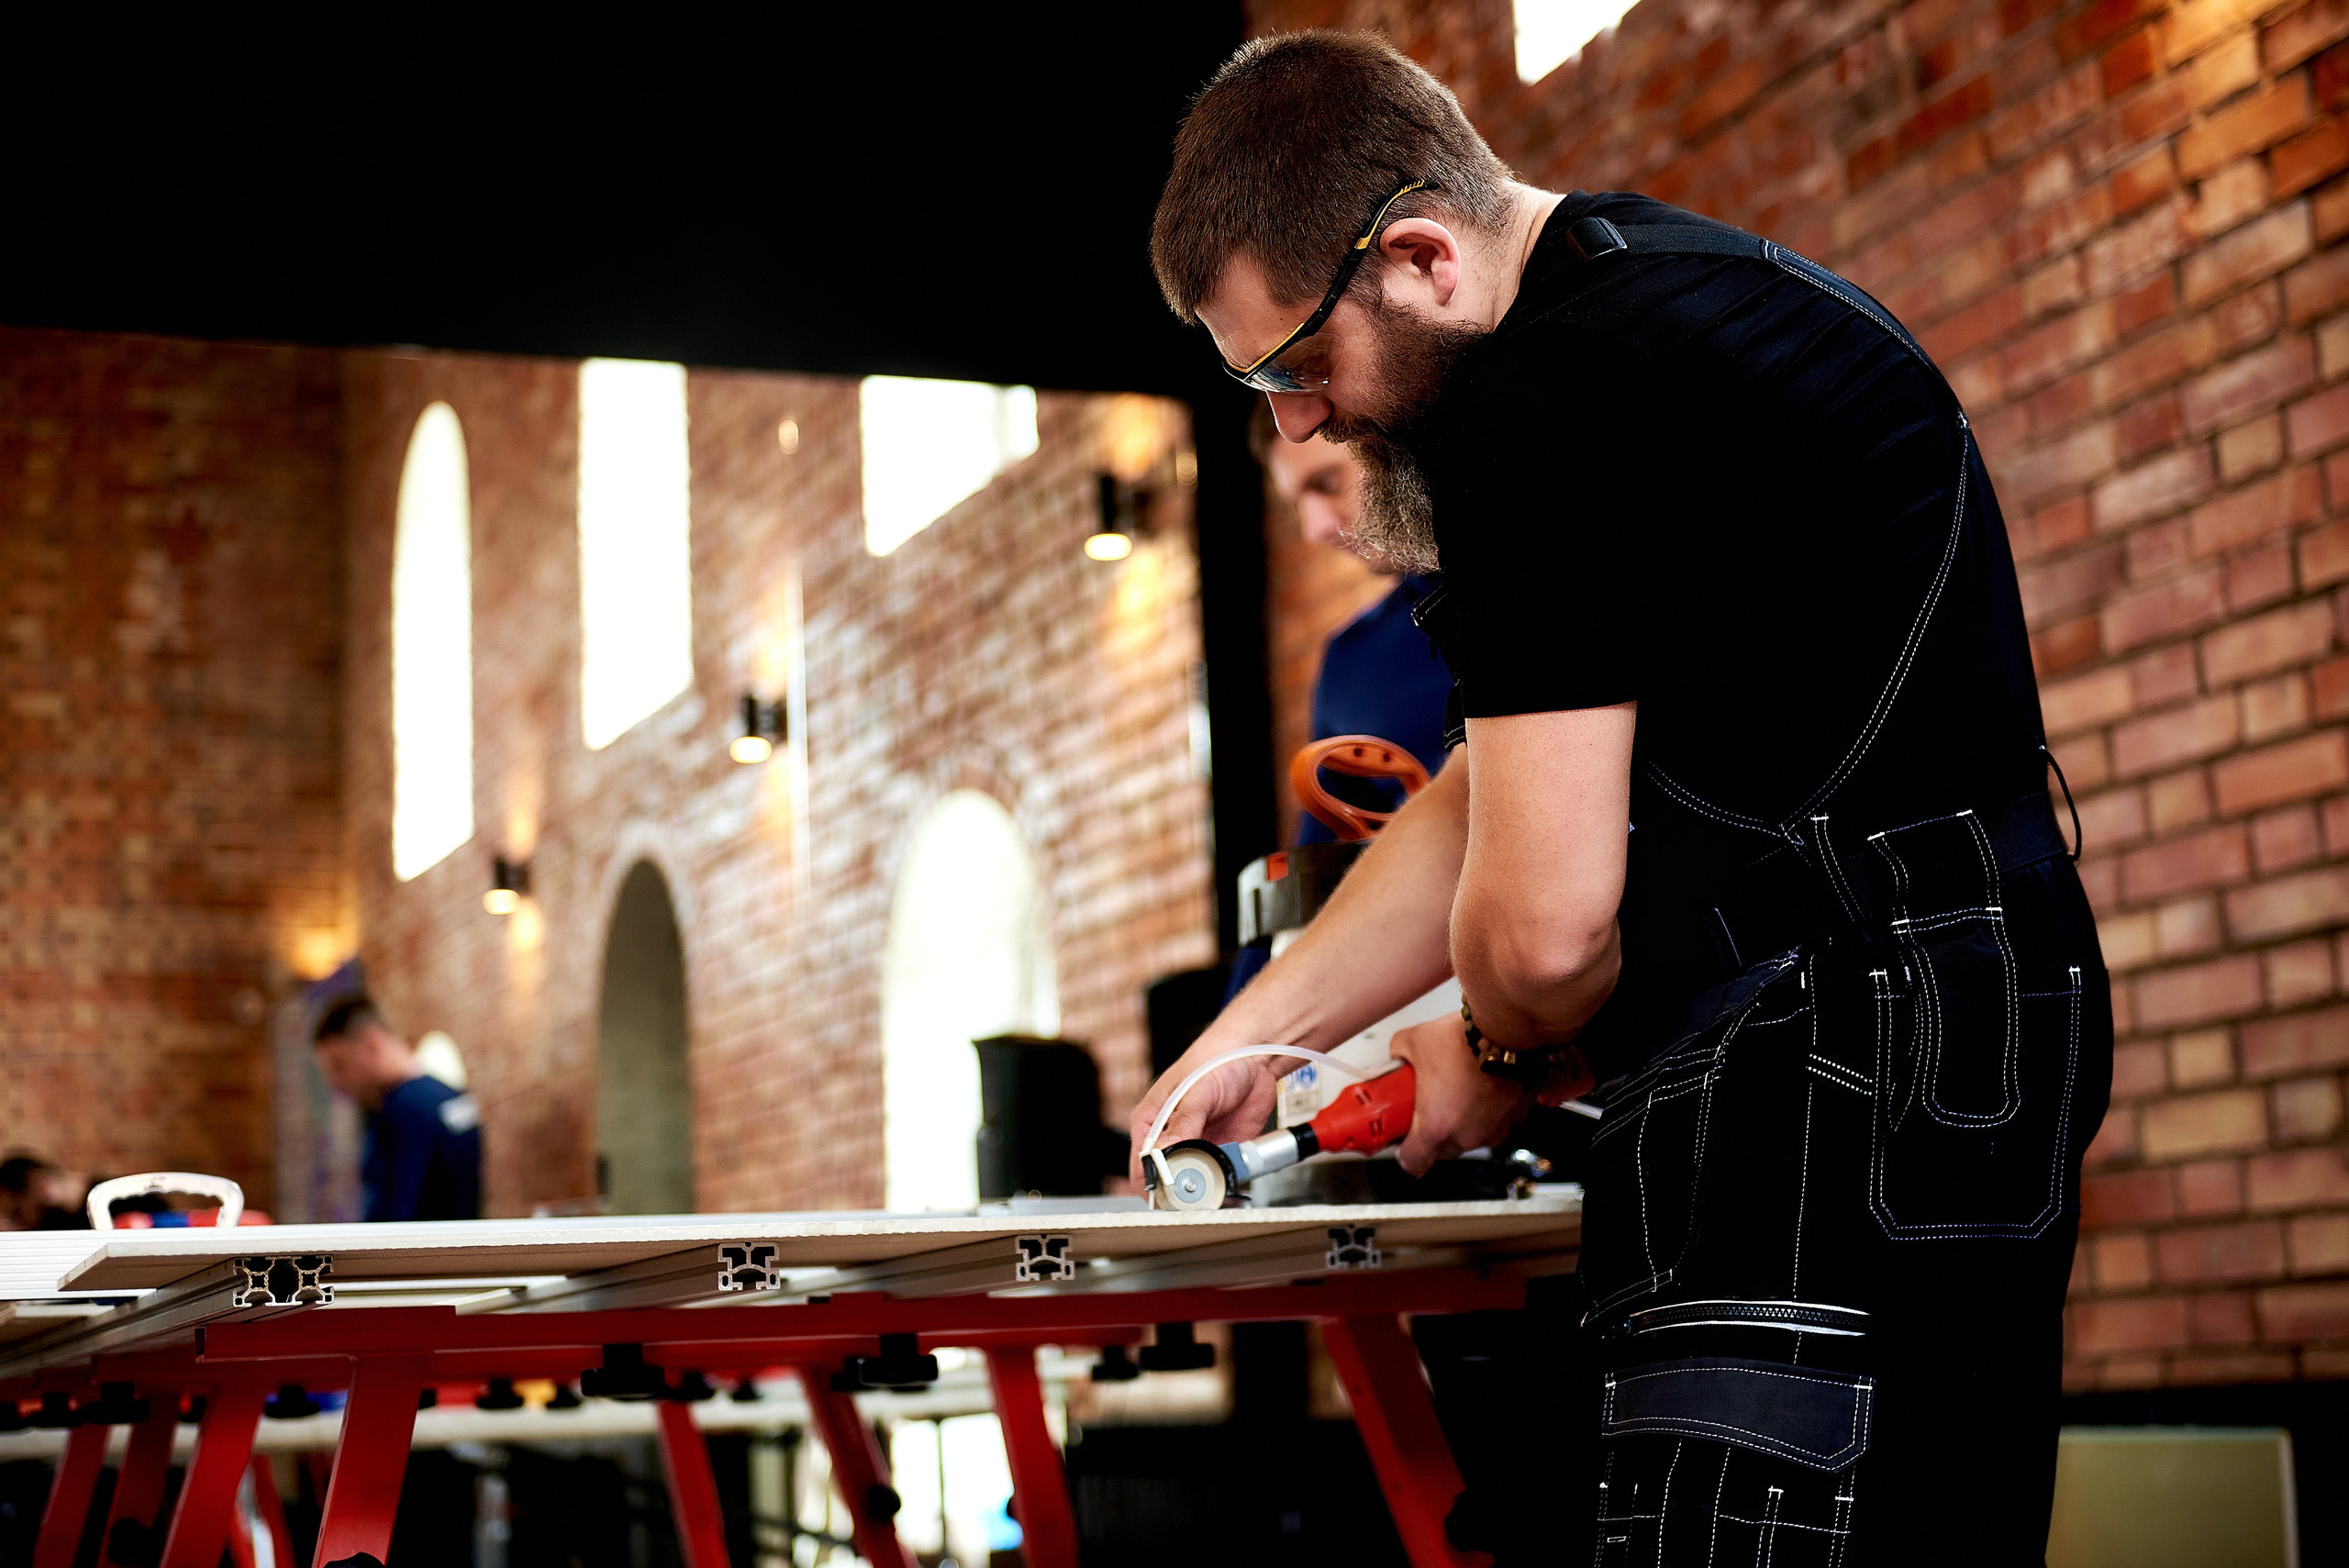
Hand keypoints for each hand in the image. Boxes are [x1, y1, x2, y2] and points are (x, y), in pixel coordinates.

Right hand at [1127, 1041, 1281, 1186]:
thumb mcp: (1195, 1092)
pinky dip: (1223, 1182)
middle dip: (1179, 1190)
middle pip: (1165, 1178)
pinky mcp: (1221, 1150)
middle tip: (1197, 1192)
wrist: (1255, 1056)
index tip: (1171, 1191)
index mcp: (1151, 1121)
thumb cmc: (1216, 1060)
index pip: (1141, 1164)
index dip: (1153, 1182)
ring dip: (1203, 1189)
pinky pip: (1218, 1175)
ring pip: (1193, 1182)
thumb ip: (1182, 1125)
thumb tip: (1165, 1156)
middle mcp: (1171, 1136)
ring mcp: (1196, 1146)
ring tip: (1216, 1187)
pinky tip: (1230, 1181)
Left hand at [1387, 1014, 1533, 1175]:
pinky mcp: (1514, 1118)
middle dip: (1433, 1133)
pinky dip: (1486, 1111)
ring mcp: (1493, 1129)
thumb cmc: (1463, 1041)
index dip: (1405, 1152)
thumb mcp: (1412, 1041)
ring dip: (1461, 1122)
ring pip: (1470, 1137)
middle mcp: (1466, 1135)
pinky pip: (1494, 1123)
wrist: (1506, 1031)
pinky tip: (1479, 1088)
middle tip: (1428, 1108)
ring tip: (1456, 1092)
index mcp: (1436, 1127)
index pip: (1414, 1162)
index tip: (1403, 1141)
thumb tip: (1397, 1059)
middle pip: (1442, 1150)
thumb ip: (1398, 1056)